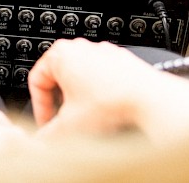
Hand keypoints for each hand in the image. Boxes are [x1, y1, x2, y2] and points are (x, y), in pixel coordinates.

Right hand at [28, 38, 188, 140]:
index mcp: (60, 53)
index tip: (48, 123)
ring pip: (81, 79)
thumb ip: (49, 133)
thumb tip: (41, 141)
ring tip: (91, 117)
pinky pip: (102, 78)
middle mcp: (80, 47)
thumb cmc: (111, 102)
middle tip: (68, 121)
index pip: (37, 81)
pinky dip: (101, 93)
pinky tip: (108, 110)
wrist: (152, 101)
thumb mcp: (70, 124)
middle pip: (59, 80)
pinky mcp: (122, 60)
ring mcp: (103, 52)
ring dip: (81, 99)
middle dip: (62, 104)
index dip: (40, 107)